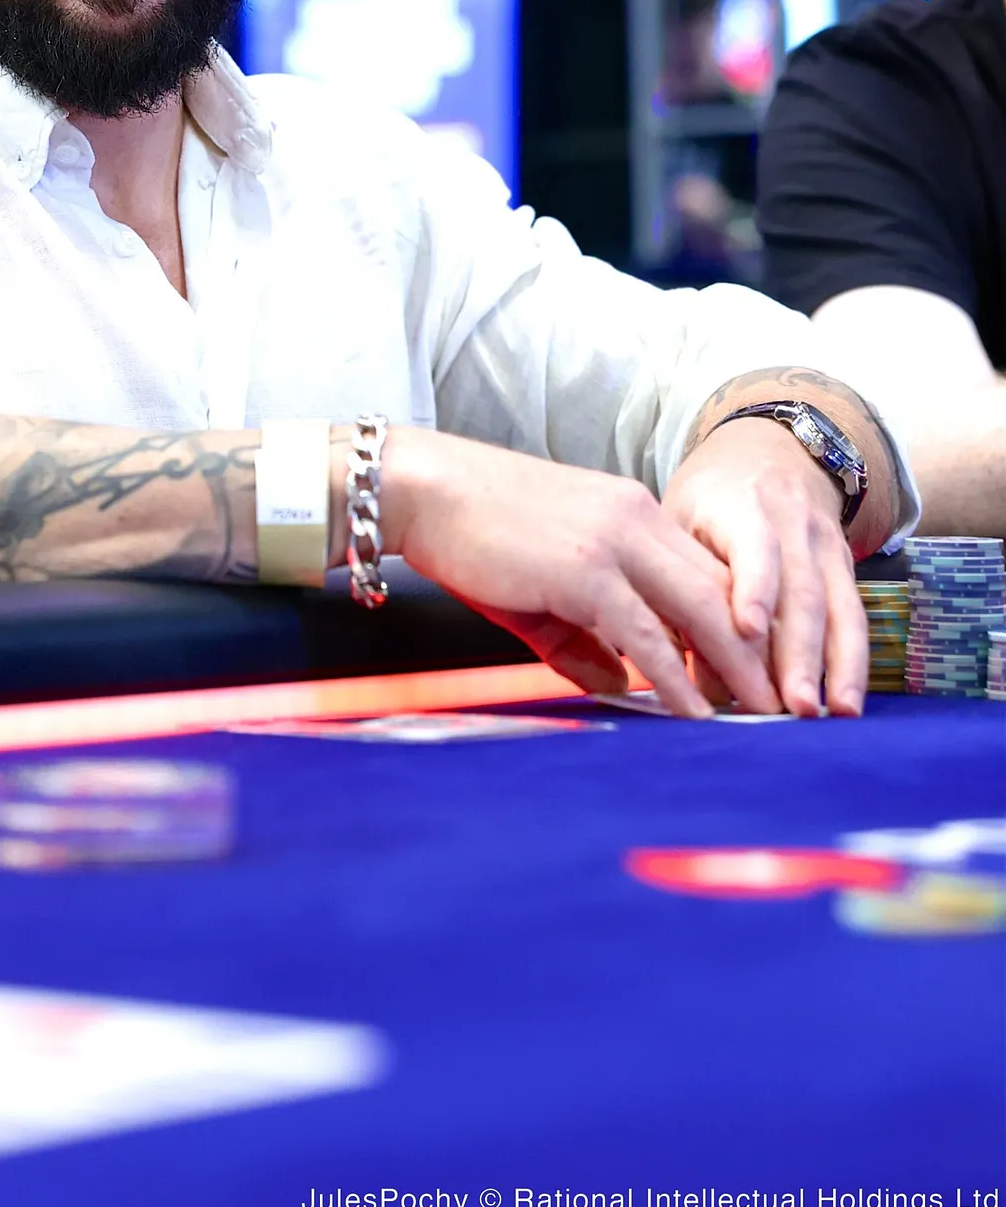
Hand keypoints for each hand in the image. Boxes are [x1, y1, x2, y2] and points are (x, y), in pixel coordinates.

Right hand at [383, 429, 779, 718]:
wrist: (424, 491)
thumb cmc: (476, 536)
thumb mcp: (543, 588)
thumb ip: (584, 638)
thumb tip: (621, 687)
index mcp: (633, 511)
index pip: (707, 570)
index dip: (740, 622)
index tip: (761, 670)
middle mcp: (635, 518)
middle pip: (721, 589)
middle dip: (759, 650)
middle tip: (782, 701)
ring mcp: (613, 542)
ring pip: (698, 609)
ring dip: (734, 668)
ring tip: (758, 715)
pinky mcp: (584, 570)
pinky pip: (646, 633)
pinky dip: (675, 676)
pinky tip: (694, 711)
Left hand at [662, 418, 863, 716]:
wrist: (769, 453)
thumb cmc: (708, 505)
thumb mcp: (681, 525)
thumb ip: (682, 591)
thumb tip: (690, 680)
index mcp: (738, 504)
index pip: (752, 544)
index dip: (753, 585)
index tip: (747, 630)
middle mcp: (790, 522)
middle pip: (799, 589)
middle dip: (798, 651)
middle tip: (791, 704)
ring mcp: (825, 543)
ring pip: (835, 606)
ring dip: (835, 665)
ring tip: (833, 713)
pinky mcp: (845, 564)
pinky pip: (854, 616)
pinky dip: (853, 662)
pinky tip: (848, 702)